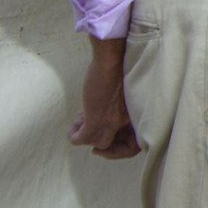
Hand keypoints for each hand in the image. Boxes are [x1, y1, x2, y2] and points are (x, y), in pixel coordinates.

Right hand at [66, 39, 139, 158]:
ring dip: (84, 135)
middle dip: (99, 142)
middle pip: (116, 147)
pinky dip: (74, 135)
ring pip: (97, 144)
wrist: (111, 60)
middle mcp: (127, 122)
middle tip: (86, 132)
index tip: (104, 141)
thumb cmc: (118, 71)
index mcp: (136, 115)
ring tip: (78, 121)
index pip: (134, 145)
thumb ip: (119, 109)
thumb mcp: (124, 96)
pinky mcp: (97, 120)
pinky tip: (71, 127)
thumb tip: (102, 117)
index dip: (118, 147)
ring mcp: (112, 122)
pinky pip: (81, 139)